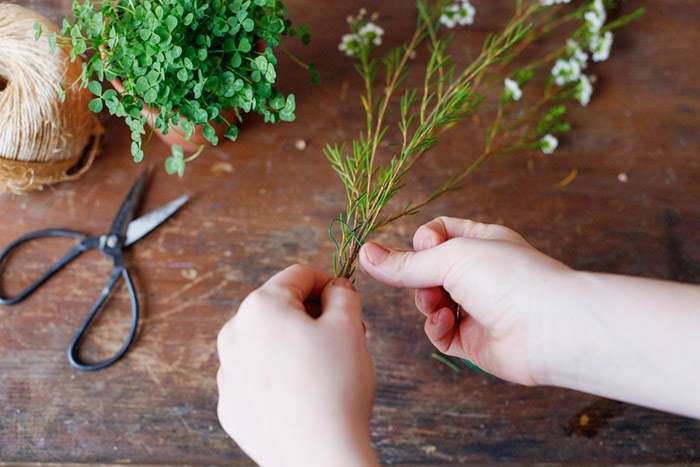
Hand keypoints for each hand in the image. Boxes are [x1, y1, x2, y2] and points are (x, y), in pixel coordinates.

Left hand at [217, 264, 377, 466]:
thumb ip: (342, 294)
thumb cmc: (335, 388)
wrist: (319, 456)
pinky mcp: (230, 405)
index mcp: (260, 307)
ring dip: (293, 345)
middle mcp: (233, 335)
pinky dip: (278, 376)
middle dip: (311, 317)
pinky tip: (302, 394)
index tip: (346, 301)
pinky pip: (256, 376)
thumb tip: (335, 289)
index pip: (298, 276)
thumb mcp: (349, 326)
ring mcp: (227, 372)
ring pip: (266, 343)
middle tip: (343, 338)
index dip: (329, 284)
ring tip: (324, 369)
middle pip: (279, 309)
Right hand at [359, 217, 572, 385]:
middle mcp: (481, 274)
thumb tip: (364, 254)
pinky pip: (442, 333)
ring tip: (438, 305)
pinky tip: (447, 323)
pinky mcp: (475, 341)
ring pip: (431, 303)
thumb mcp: (450, 257)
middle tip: (427, 282)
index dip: (423, 240)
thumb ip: (405, 263)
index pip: (438, 234)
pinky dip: (438, 328)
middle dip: (420, 278)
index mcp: (483, 241)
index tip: (422, 246)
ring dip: (428, 303)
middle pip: (429, 272)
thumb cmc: (510, 278)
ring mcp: (478, 308)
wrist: (549, 328)